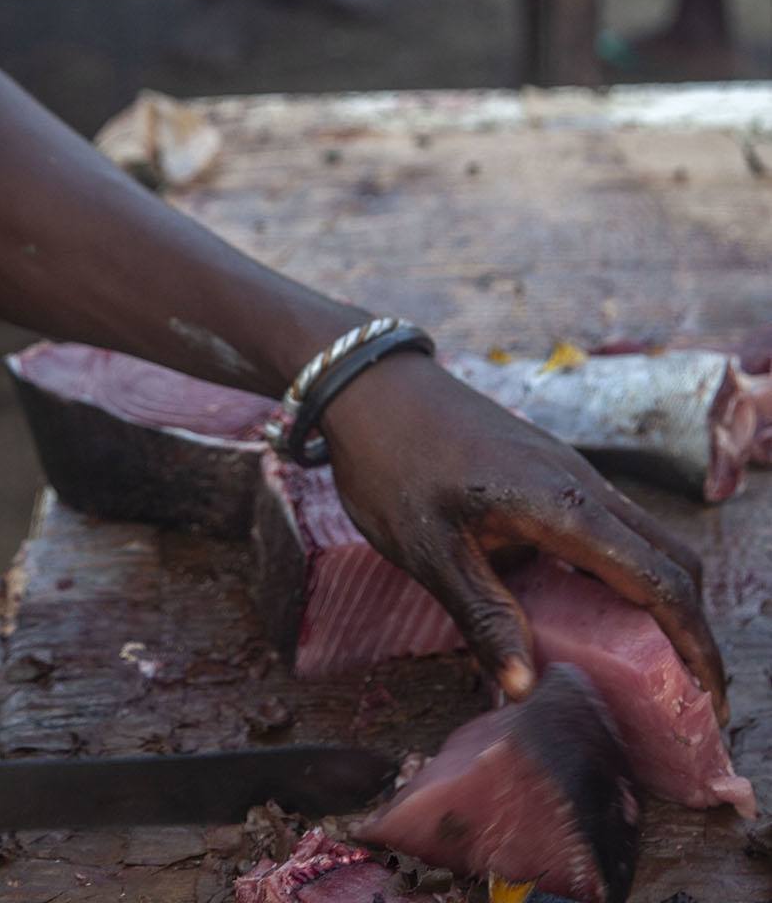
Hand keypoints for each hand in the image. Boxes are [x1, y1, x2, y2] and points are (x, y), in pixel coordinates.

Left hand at [324, 352, 724, 714]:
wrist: (371, 384)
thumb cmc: (391, 460)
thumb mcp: (428, 549)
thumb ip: (482, 616)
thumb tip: (523, 689)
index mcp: (563, 505)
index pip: (657, 580)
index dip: (694, 643)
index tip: (711, 698)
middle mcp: (582, 484)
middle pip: (669, 558)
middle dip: (690, 626)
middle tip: (683, 693)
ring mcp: (569, 472)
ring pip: (644, 539)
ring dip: (659, 598)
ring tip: (645, 664)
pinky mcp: (550, 470)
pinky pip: (611, 525)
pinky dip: (625, 573)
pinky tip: (590, 613)